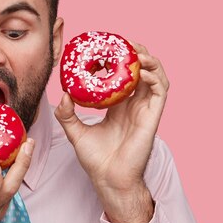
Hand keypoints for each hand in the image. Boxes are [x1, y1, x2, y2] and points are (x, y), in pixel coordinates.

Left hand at [54, 43, 168, 222]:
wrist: (109, 179)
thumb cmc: (95, 159)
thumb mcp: (75, 132)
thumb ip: (67, 114)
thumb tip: (62, 95)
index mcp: (119, 106)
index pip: (123, 76)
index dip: (119, 59)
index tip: (107, 46)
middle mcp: (134, 105)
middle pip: (142, 71)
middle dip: (136, 53)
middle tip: (122, 42)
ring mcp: (145, 110)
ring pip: (156, 76)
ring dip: (149, 60)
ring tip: (136, 50)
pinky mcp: (152, 117)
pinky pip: (160, 91)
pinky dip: (155, 77)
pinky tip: (141, 71)